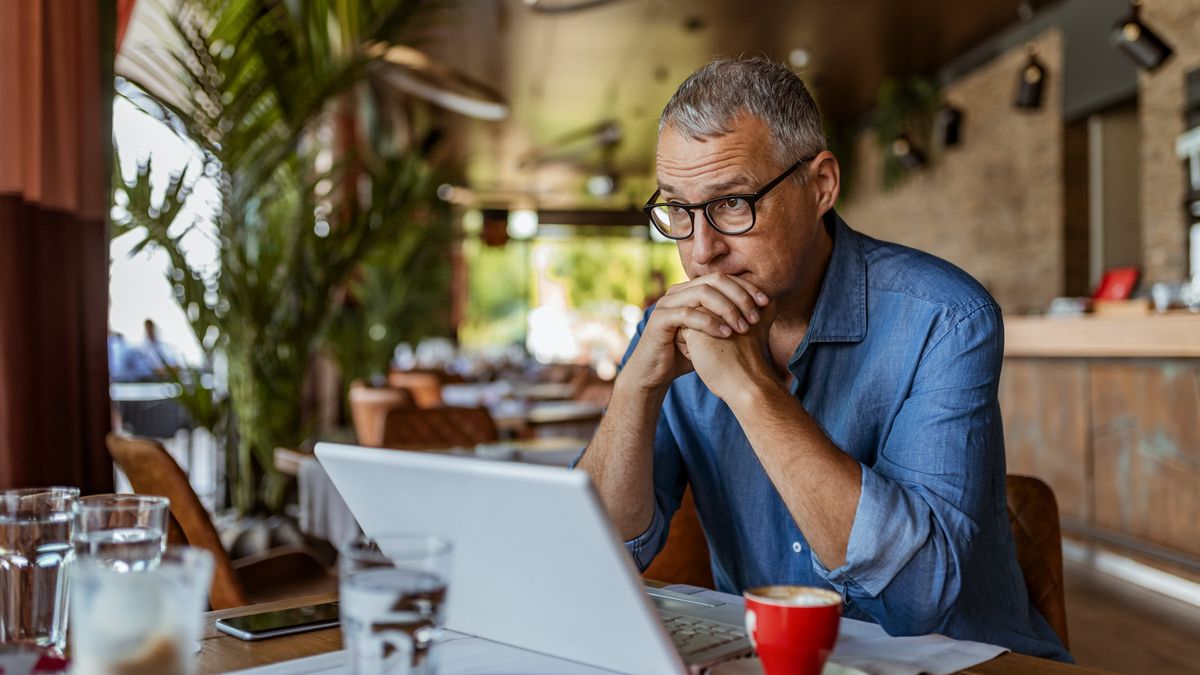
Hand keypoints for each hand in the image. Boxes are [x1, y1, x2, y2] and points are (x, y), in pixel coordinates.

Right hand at [622, 273, 769, 392]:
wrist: (655, 372)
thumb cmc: (686, 353)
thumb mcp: (713, 334)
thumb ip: (731, 319)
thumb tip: (765, 310)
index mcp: (691, 290)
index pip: (723, 278)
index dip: (746, 287)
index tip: (766, 302)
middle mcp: (678, 291)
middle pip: (715, 280)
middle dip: (740, 296)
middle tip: (756, 316)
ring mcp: (667, 303)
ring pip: (702, 293)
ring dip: (727, 308)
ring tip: (743, 326)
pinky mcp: (660, 319)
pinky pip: (688, 314)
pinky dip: (709, 323)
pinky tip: (726, 334)